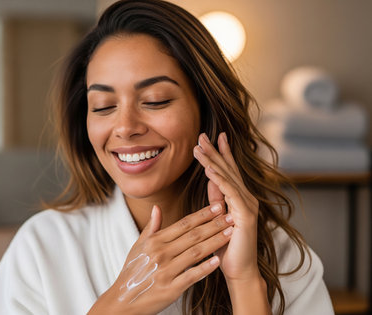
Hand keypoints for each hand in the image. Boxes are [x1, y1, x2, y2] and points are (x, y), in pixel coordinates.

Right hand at [89, 203, 233, 314]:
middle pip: (193, 236)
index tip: (216, 206)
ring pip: (196, 253)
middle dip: (214, 225)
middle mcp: (161, 254)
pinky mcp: (170, 289)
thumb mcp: (138, 246)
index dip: (202, 215)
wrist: (123, 300)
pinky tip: (217, 260)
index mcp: (154, 241)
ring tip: (230, 233)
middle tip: (230, 216)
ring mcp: (166, 271)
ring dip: (215, 242)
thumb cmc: (132, 271)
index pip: (183, 224)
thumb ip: (151, 227)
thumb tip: (157, 208)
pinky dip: (205, 268)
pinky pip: (191, 276)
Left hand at [193, 132, 259, 282]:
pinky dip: (220, 180)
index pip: (229, 170)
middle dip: (215, 151)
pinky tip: (210, 169)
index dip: (221, 153)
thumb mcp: (217, 217)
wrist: (238, 270)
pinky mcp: (246, 215)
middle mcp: (246, 198)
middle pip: (228, 169)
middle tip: (202, 135)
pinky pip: (230, 193)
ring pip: (228, 178)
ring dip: (213, 161)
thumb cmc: (227, 246)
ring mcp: (248, 205)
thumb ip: (216, 198)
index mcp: (239, 198)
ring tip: (200, 147)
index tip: (212, 137)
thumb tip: (210, 180)